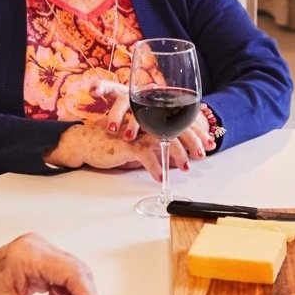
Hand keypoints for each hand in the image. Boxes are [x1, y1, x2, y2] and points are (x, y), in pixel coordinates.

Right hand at [46, 113, 212, 180]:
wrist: (86, 142)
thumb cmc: (111, 143)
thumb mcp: (138, 143)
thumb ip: (154, 144)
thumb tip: (172, 156)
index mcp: (151, 118)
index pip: (179, 122)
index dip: (196, 132)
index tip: (208, 144)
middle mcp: (146, 120)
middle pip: (176, 128)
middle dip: (193, 142)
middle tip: (202, 155)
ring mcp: (137, 131)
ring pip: (165, 140)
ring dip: (177, 155)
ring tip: (185, 168)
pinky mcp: (126, 143)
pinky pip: (145, 155)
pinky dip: (155, 166)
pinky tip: (161, 177)